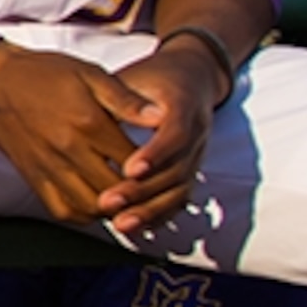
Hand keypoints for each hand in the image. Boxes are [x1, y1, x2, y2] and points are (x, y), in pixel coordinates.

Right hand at [0, 44, 159, 222]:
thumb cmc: (46, 74)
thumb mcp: (92, 75)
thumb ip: (127, 99)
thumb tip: (161, 117)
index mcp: (88, 123)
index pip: (133, 160)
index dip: (154, 168)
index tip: (164, 164)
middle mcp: (67, 150)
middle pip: (115, 189)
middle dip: (137, 194)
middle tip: (150, 187)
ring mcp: (48, 167)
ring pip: (90, 206)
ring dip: (113, 209)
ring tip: (126, 198)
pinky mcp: (33, 177)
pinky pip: (62, 209)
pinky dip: (84, 214)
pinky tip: (97, 203)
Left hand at [92, 41, 221, 233]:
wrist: (188, 78)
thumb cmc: (150, 78)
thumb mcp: (134, 78)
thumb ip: (121, 97)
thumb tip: (108, 115)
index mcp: (185, 106)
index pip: (175, 134)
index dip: (156, 154)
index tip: (130, 169)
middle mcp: (197, 135)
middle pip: (177, 170)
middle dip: (143, 190)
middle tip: (109, 203)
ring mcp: (196, 156)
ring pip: (180, 190)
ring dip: (151, 211)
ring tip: (120, 224)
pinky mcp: (189, 171)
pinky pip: (179, 198)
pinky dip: (159, 215)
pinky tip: (135, 228)